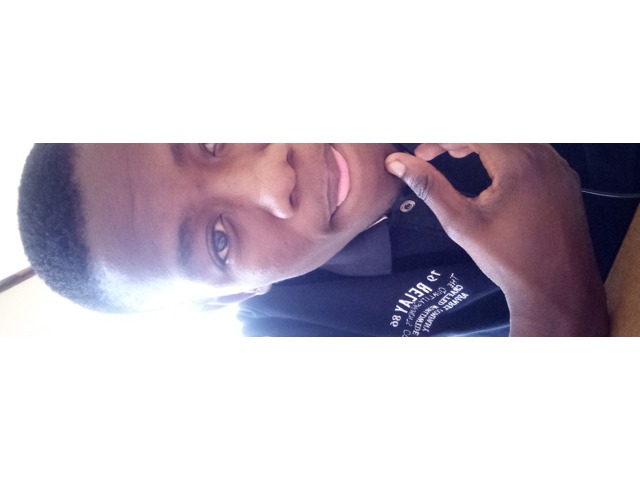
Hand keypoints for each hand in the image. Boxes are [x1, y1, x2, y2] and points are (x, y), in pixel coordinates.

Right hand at [385, 143, 607, 335]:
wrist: (556, 287)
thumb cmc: (509, 259)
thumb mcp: (461, 222)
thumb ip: (429, 186)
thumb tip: (399, 163)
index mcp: (519, 163)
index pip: (473, 132)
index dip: (441, 139)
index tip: (420, 153)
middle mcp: (544, 156)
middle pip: (493, 131)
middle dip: (459, 138)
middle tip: (434, 154)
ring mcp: (558, 165)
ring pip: (512, 137)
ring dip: (481, 142)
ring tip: (456, 157)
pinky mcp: (564, 177)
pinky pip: (530, 148)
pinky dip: (504, 150)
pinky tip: (489, 168)